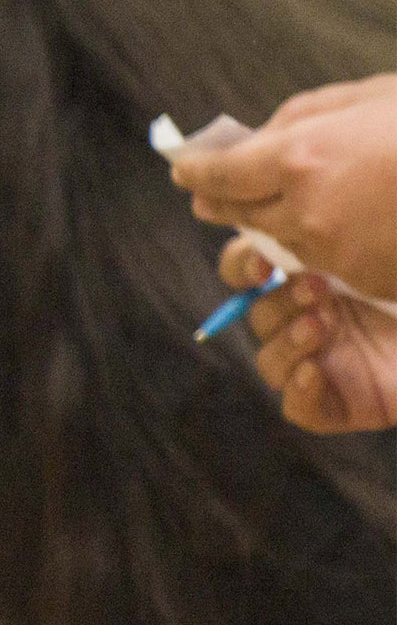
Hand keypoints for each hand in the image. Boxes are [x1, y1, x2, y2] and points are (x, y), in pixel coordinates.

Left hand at [172, 75, 396, 300]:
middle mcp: (306, 211)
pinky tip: (345, 224)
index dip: (196, 171)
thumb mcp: (365, 100)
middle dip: (224, 199)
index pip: (219, 173)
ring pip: (279, 241)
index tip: (184, 169)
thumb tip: (252, 139)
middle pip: (237, 213)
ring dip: (275, 222)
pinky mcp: (367, 279)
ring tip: (289, 201)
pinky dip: (324, 245)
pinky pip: (325, 263)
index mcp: (300, 158)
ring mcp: (336, 252)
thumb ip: (299, 118)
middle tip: (209, 192)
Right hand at [229, 240, 396, 433]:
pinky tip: (315, 373)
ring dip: (285, 342)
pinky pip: (297, 408)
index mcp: (326, 278)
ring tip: (320, 328)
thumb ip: (342, 238)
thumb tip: (277, 216)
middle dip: (276, 302)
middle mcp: (320, 319)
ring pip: (270, 361)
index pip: (257, 271)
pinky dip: (298, 392)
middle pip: (258, 314)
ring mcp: (330, 365)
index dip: (243, 267)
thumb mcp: (389, 258)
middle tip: (315, 290)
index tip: (261, 264)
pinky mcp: (340, 407)